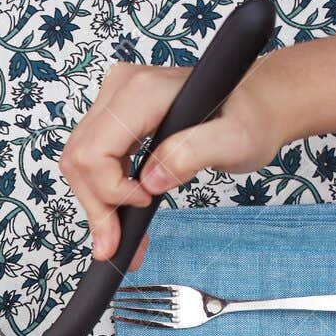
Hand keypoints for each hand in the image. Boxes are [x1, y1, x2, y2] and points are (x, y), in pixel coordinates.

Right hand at [60, 61, 287, 261]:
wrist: (257, 106)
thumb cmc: (250, 118)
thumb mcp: (235, 140)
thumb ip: (193, 154)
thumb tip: (150, 181)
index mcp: (142, 92)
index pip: (93, 153)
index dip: (110, 190)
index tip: (145, 202)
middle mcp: (121, 89)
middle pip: (79, 160)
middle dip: (97, 208)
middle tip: (116, 246)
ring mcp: (115, 101)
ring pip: (80, 164)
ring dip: (98, 206)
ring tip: (119, 239)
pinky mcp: (116, 116)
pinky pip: (93, 160)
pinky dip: (104, 194)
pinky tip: (122, 216)